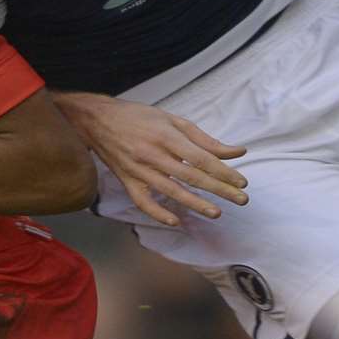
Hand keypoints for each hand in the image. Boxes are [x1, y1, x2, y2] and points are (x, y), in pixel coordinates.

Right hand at [53, 92, 246, 226]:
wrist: (96, 120)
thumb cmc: (138, 117)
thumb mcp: (172, 120)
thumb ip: (204, 138)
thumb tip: (235, 151)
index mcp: (166, 135)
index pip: (201, 158)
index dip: (223, 172)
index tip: (241, 182)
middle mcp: (153, 154)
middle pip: (192, 176)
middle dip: (219, 189)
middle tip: (241, 200)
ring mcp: (138, 170)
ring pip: (171, 191)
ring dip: (195, 203)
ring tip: (216, 213)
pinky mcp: (127, 181)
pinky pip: (143, 202)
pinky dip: (158, 213)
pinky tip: (175, 220)